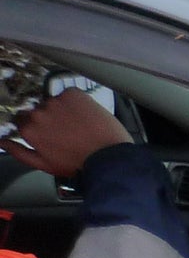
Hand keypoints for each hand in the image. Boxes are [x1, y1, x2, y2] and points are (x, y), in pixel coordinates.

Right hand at [1, 88, 133, 178]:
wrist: (108, 155)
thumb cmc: (77, 163)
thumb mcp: (44, 164)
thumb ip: (19, 152)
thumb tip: (2, 142)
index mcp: (29, 129)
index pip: (23, 121)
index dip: (36, 127)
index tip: (49, 132)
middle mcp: (38, 112)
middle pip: (39, 111)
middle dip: (49, 119)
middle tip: (67, 131)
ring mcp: (56, 101)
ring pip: (54, 103)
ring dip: (63, 110)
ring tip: (79, 125)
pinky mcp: (73, 93)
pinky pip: (70, 95)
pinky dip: (76, 103)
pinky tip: (86, 116)